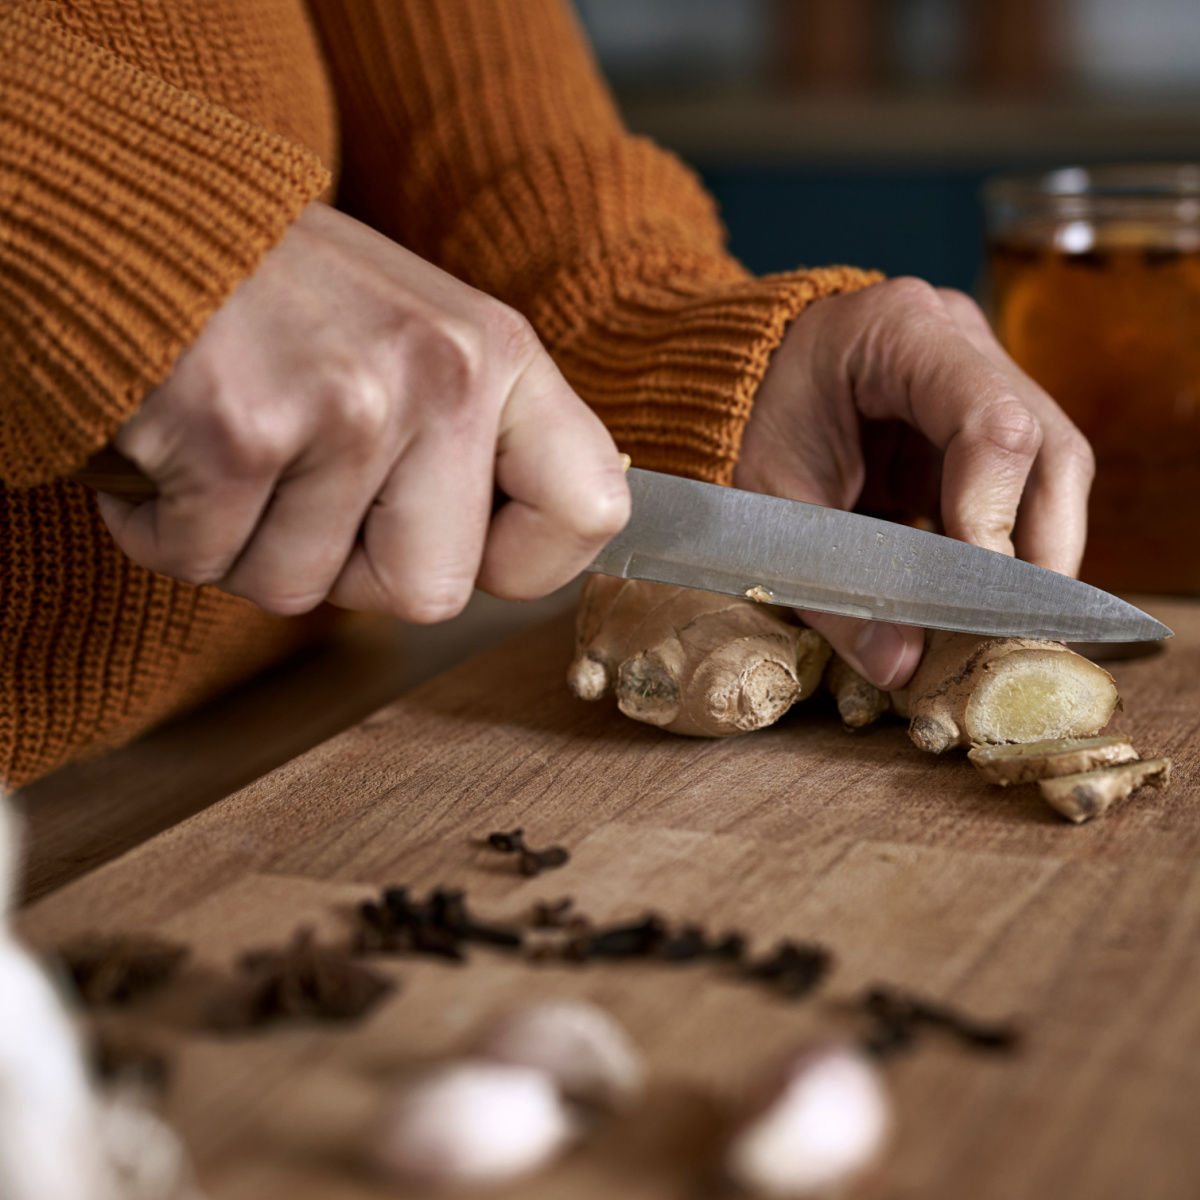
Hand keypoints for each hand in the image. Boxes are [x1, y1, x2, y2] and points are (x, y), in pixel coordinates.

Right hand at [96, 202, 629, 620]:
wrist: (135, 208)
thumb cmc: (284, 298)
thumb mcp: (419, 337)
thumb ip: (477, 439)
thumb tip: (515, 560)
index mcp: (501, 355)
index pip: (591, 512)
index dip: (522, 562)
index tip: (457, 543)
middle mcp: (444, 375)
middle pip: (431, 593)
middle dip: (351, 573)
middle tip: (304, 490)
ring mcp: (348, 403)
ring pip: (302, 590)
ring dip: (247, 546)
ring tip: (231, 451)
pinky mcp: (240, 431)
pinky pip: (206, 564)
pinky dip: (167, 531)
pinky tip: (169, 454)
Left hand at [734, 278, 1094, 689]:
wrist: (726, 380)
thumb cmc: (741, 422)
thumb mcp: (769, 504)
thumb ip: (830, 584)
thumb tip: (900, 665)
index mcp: (900, 331)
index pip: (993, 422)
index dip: (995, 515)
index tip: (976, 596)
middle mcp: (959, 341)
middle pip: (1050, 448)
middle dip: (1039, 551)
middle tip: (1014, 634)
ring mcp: (978, 376)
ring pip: (1051, 471)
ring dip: (1034, 556)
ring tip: (998, 626)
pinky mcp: (976, 423)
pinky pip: (1020, 487)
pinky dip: (1007, 548)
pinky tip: (979, 598)